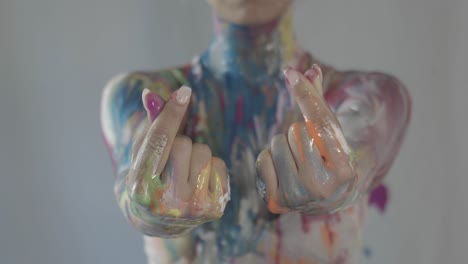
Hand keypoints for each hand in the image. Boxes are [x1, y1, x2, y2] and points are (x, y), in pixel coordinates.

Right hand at [127, 86, 229, 235]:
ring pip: (204, 152)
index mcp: (141, 187)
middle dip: (179, 144)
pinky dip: (210, 166)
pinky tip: (198, 182)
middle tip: (171, 162)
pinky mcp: (214, 209)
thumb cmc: (148, 181)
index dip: (172, 114)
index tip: (185, 92)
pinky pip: (219, 164)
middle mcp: (167, 201)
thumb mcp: (142, 156)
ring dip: (196, 155)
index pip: (159, 141)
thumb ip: (151, 126)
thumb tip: (151, 94)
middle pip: (184, 144)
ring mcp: (193, 207)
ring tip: (184, 172)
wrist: (159, 222)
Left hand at [256, 65, 356, 214]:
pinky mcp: (276, 202)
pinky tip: (283, 171)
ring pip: (276, 143)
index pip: (320, 124)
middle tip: (308, 151)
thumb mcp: (330, 132)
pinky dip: (269, 159)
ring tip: (296, 160)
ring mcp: (297, 197)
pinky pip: (261, 160)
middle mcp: (321, 187)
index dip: (305, 95)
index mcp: (344, 170)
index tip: (290, 72)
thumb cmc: (328, 157)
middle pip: (295, 131)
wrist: (325, 198)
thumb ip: (319, 102)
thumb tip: (311, 69)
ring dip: (283, 145)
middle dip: (298, 133)